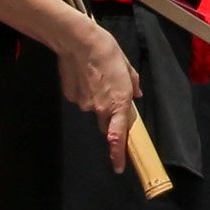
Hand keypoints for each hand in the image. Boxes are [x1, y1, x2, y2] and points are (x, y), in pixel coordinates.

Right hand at [55, 22, 140, 170]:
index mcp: (120, 101)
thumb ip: (133, 84)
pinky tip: (84, 76)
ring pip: (93, 109)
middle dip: (110, 117)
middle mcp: (101, 107)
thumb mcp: (127, 66)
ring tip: (97, 77)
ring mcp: (84, 104)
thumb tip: (137, 95)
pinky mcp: (72, 97)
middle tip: (111, 95)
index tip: (119, 168)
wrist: (78, 42)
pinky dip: (84, 92)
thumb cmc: (107, 52)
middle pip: (107, 124)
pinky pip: (81, 99)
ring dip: (97, 99)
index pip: (119, 135)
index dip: (118, 154)